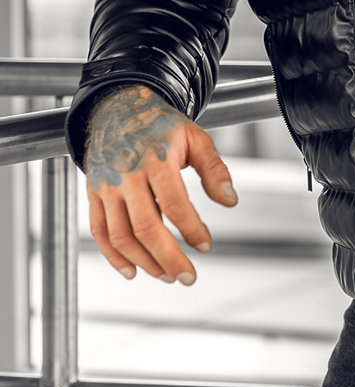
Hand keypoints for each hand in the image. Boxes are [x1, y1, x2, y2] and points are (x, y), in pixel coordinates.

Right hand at [83, 84, 237, 284]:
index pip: (174, 204)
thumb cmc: (161, 127)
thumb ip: (215, 168)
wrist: (119, 110)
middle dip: (169, 258)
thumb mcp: (195, 137)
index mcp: (156, 160)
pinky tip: (133, 270)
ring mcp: (107, 187)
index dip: (191, 229)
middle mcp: (127, 175)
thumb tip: (230, 200)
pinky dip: (114, 257)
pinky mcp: (94, 194)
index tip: (205, 244)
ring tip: (167, 275)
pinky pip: (100, 232)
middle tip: (188, 276)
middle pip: (146, 227)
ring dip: (145, 262)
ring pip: (121, 235)